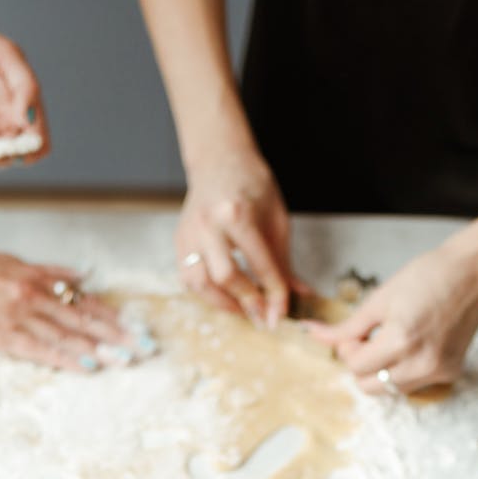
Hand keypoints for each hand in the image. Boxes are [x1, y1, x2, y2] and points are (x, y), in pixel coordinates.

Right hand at [0, 238, 134, 372]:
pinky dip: (67, 359)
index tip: (138, 329)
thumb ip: (49, 272)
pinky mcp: (3, 335)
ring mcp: (20, 316)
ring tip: (127, 360)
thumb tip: (82, 277)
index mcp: (38, 279)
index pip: (85, 302)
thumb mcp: (13, 261)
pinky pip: (43, 350)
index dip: (114, 317)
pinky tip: (88, 367)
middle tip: (145, 348)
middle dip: (118, 336)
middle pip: (85, 320)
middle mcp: (35, 296)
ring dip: (100, 350)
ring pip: (69, 335)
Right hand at [177, 145, 296, 325]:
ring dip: (223, 303)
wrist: (220, 160)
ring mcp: (189, 232)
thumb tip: (298, 296)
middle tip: (264, 318)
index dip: (274, 293)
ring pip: (200, 282)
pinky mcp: (179, 240)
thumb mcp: (276, 219)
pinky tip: (224, 297)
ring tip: (244, 311)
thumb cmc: (251, 185)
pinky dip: (207, 294)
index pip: (259, 264)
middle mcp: (208, 224)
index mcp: (236, 213)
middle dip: (247, 303)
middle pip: (225, 277)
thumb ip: (283, 261)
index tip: (282, 314)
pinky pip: (188, 278)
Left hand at [310, 244, 477, 393]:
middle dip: (361, 366)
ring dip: (381, 371)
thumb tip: (312, 334)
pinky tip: (412, 346)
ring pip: (390, 390)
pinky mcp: (450, 373)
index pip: (356, 366)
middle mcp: (421, 363)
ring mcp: (437, 371)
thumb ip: (347, 326)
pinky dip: (404, 371)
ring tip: (390, 341)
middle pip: (369, 386)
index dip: (348, 350)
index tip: (353, 334)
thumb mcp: (381, 298)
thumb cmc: (429, 276)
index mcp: (401, 340)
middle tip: (368, 340)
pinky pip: (413, 384)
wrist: (474, 274)